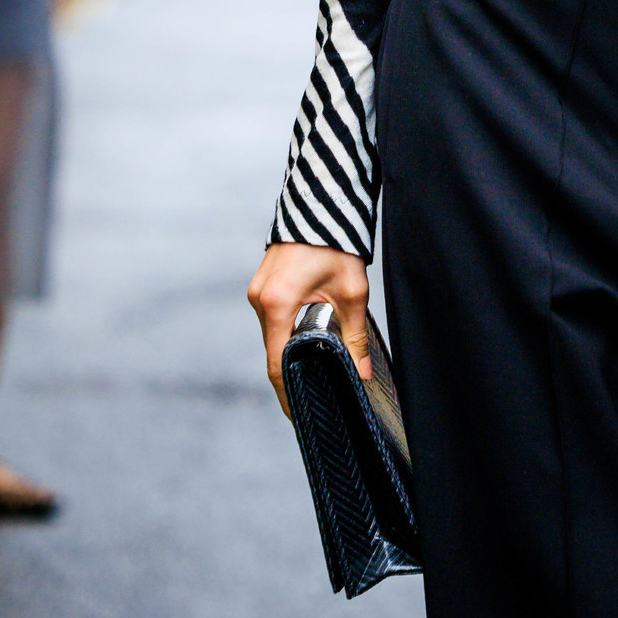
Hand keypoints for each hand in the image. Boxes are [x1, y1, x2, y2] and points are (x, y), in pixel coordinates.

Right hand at [248, 242, 370, 417]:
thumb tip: (360, 373)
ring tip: (311, 369)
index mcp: (278, 303)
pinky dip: (286, 331)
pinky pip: (272, 317)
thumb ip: (355, 336)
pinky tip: (304, 339)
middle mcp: (260, 299)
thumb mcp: (352, 292)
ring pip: (272, 333)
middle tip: (312, 396)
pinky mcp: (262, 283)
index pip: (276, 363)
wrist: (324, 204)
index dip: (287, 392)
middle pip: (273, 349)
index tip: (297, 414)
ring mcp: (257, 290)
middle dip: (292, 372)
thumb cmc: (336, 244)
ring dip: (289, 349)